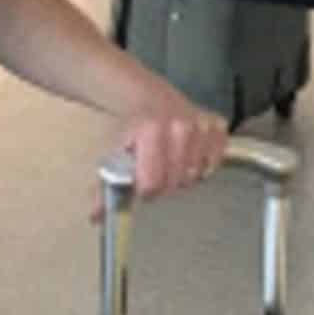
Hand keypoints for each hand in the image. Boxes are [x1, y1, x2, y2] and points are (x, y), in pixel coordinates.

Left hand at [103, 95, 227, 207]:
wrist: (150, 97)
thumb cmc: (132, 129)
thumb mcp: (114, 154)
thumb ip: (103, 187)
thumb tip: (96, 218)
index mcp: (151, 130)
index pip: (152, 183)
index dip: (145, 189)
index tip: (141, 183)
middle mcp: (180, 126)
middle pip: (176, 182)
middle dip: (164, 185)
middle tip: (155, 172)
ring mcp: (202, 125)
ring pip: (196, 176)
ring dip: (183, 176)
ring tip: (170, 162)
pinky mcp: (217, 126)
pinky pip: (215, 162)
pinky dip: (202, 165)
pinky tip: (188, 155)